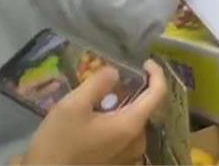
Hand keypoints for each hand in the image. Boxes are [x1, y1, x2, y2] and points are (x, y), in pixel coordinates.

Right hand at [21, 59, 166, 165]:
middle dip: (131, 93)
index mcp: (131, 125)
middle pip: (144, 109)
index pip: (158, 94)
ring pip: (133, 123)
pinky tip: (95, 124)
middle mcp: (137, 142)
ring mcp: (129, 157)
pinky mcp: (119, 165)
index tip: (146, 63)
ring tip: (97, 104)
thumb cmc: (59, 143)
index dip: (156, 74)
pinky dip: (116, 125)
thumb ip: (97, 84)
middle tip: (108, 85)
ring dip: (121, 110)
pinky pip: (125, 138)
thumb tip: (115, 73)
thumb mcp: (72, 106)